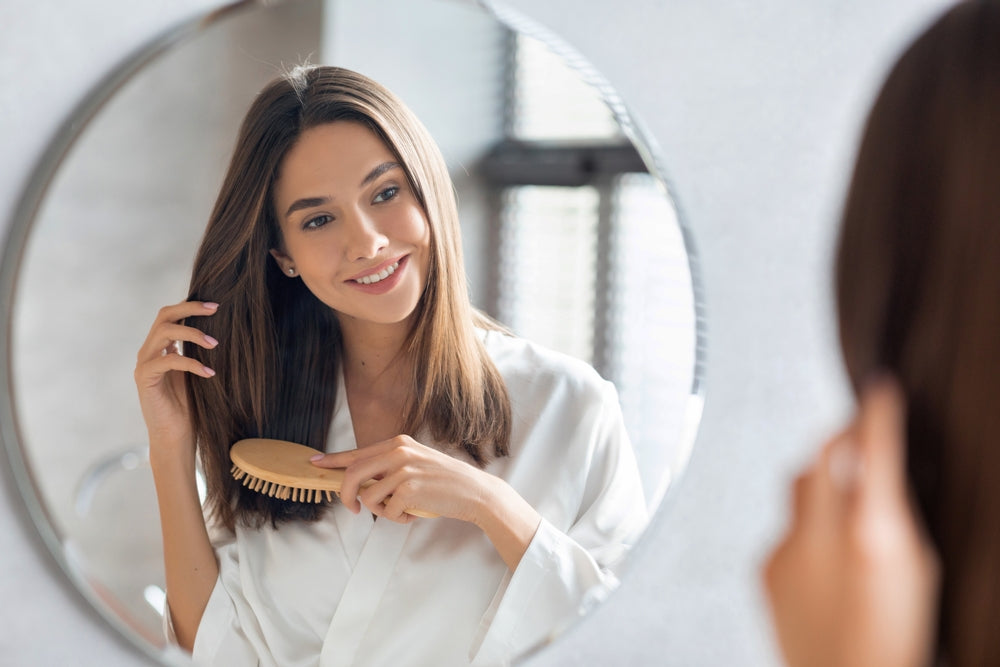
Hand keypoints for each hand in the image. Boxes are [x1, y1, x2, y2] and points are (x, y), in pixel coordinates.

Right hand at [134, 300, 218, 449]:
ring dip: (192, 334)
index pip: (170, 315)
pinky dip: (191, 363)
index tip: (216, 305)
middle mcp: (148, 352)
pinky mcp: (145, 379)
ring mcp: (144, 364)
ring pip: (164, 333)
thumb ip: (197, 351)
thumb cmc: (189, 407)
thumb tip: (217, 329)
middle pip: (164, 316)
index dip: (190, 307)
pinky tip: (209, 373)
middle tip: (215, 309)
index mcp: (160, 347)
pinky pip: (168, 361)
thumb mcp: (195, 372)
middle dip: (190, 309)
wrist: (174, 436)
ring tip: (215, 344)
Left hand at [309, 435, 490, 523]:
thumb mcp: (415, 464)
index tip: (315, 463)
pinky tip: (415, 514)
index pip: (357, 452)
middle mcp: (398, 452)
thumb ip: (389, 467)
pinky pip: (387, 512)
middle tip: (354, 509)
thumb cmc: (444, 481)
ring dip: (381, 512)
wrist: (474, 492)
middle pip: (352, 474)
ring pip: (369, 497)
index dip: (333, 460)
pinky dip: (398, 519)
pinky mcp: (410, 489)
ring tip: (403, 510)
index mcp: (398, 443)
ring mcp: (404, 469)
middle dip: (346, 496)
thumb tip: (358, 483)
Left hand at [763, 377, 938, 666]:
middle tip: (856, 433)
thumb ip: (894, 514)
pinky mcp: (762, 568)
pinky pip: (783, 529)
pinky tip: (823, 557)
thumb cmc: (894, 637)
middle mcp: (820, 537)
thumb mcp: (917, 566)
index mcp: (870, 533)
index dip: (877, 411)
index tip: (880, 388)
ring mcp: (784, 551)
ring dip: (821, 483)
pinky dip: (804, 529)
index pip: (872, 448)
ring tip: (844, 503)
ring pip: (798, 489)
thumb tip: (883, 472)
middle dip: (840, 436)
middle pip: (821, 455)